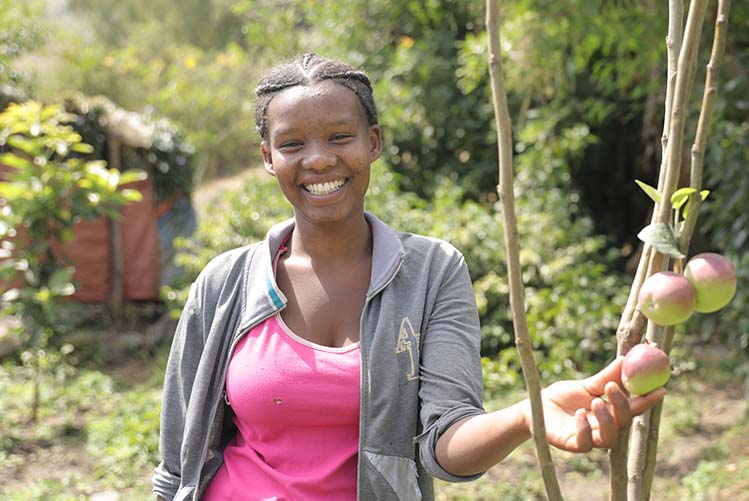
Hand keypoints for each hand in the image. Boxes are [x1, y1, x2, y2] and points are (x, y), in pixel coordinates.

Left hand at [535, 357, 665, 452]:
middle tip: (612, 388)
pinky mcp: (572, 444)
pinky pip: (584, 443)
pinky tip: (578, 414)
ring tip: (594, 402)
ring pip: (609, 439)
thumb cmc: (563, 397)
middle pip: (623, 424)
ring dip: (607, 420)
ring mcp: (589, 439)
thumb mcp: (586, 385)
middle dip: (622, 406)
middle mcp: (603, 428)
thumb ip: (606, 377)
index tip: (660, 388)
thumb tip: (625, 359)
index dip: (647, 401)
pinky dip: (584, 428)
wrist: (535, 406)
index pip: (634, 409)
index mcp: (610, 413)